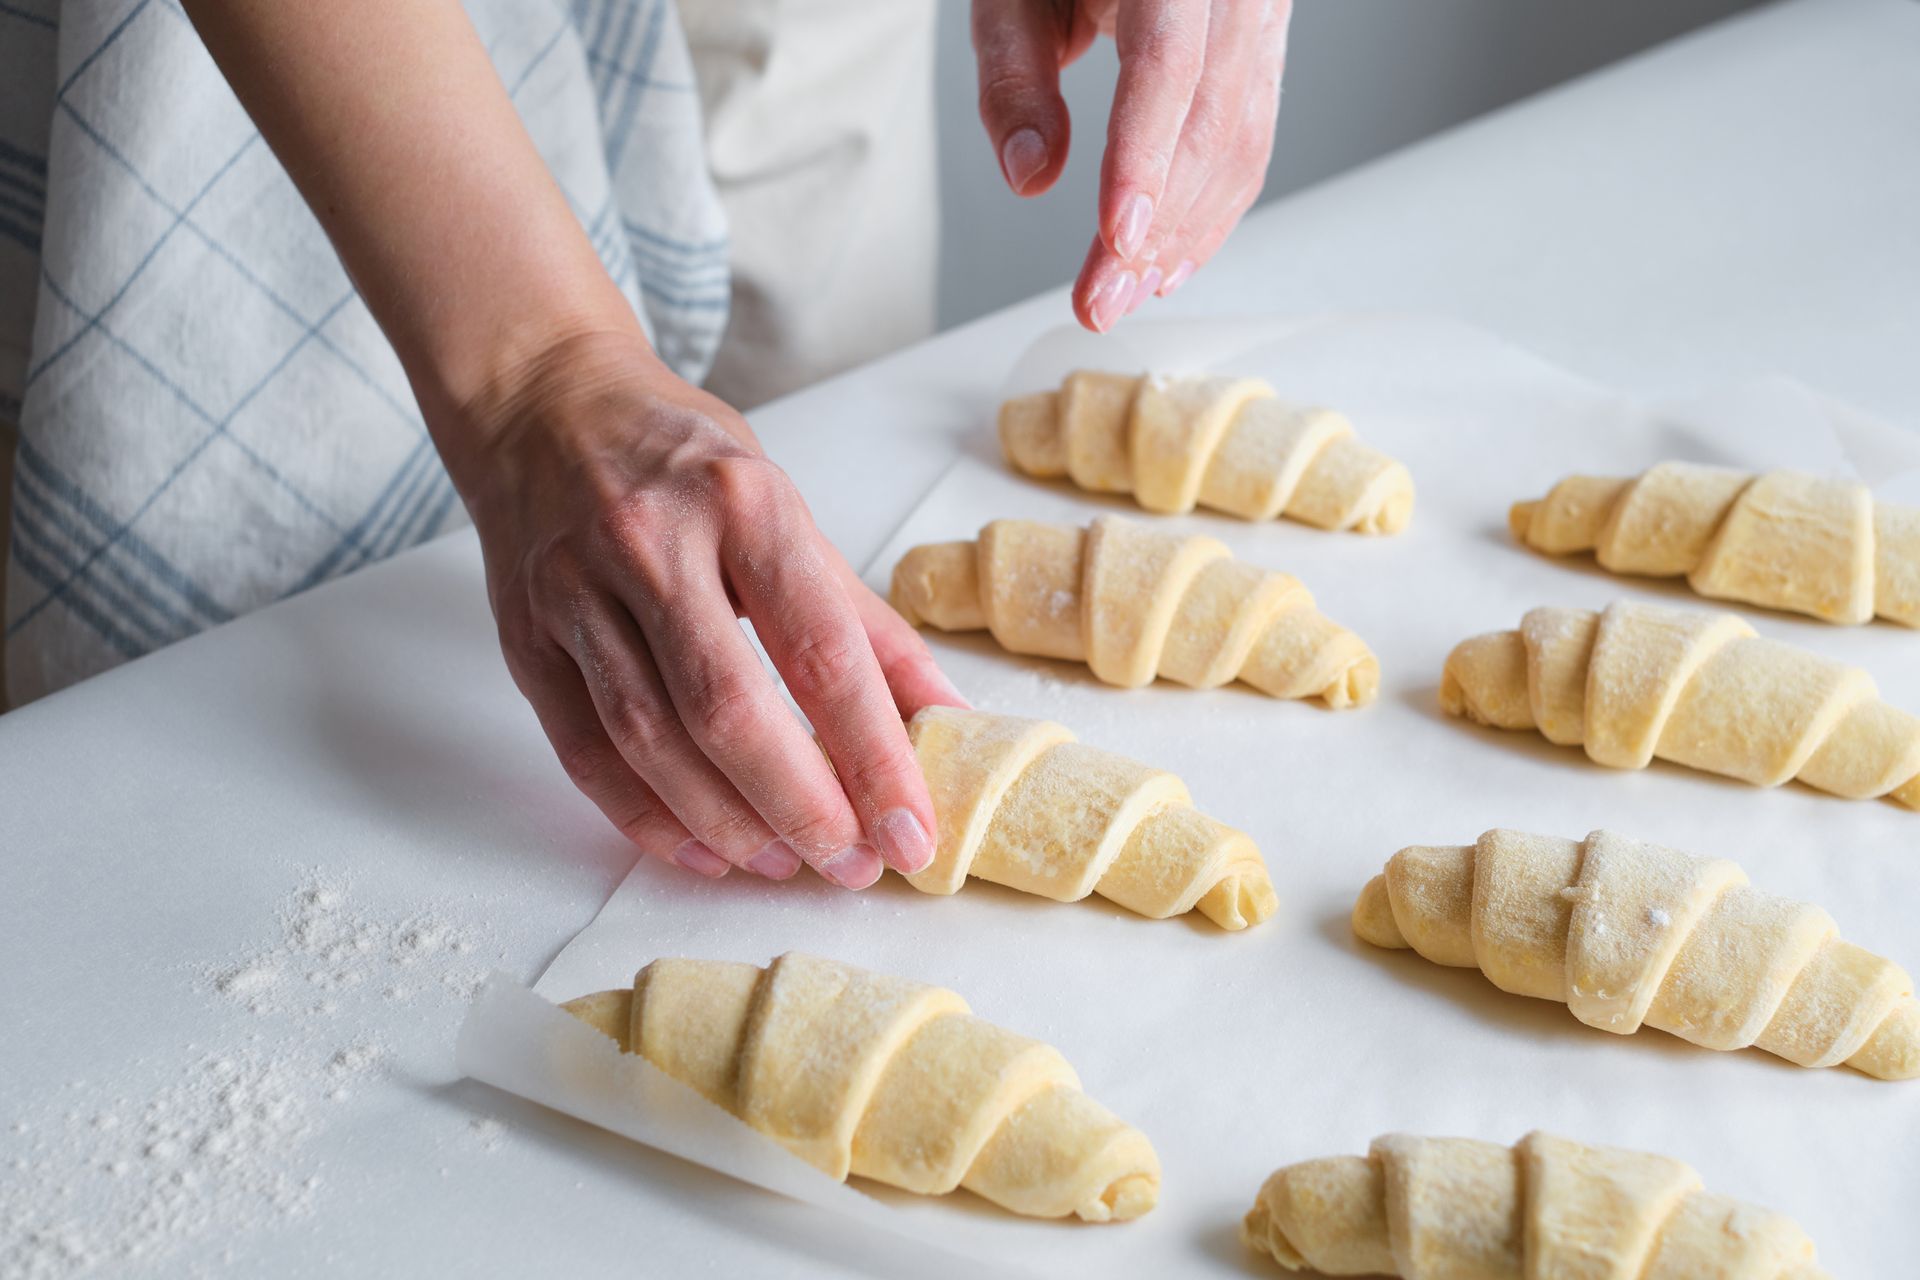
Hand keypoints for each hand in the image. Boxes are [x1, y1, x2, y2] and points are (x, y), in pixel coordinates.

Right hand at [449, 330, 963, 887]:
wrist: (541, 404)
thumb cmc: (683, 460)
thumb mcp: (788, 510)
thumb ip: (864, 621)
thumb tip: (943, 716)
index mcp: (744, 504)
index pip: (822, 653)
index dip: (873, 757)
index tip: (911, 830)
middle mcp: (653, 544)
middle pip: (729, 711)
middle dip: (800, 807)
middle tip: (850, 863)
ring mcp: (575, 591)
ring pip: (650, 741)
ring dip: (725, 823)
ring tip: (781, 862)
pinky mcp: (525, 637)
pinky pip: (584, 751)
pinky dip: (644, 817)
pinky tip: (699, 850)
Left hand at [973, 0, 1293, 330]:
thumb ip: (1013, 76)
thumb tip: (1029, 175)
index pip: (1167, 63)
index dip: (1143, 157)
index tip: (1116, 235)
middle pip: (1212, 117)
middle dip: (1158, 226)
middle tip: (1100, 299)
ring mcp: (1264, 11)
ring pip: (1243, 139)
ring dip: (1185, 234)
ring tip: (1123, 293)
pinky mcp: (1265, 45)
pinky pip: (1252, 135)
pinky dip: (1210, 208)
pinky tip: (1168, 260)